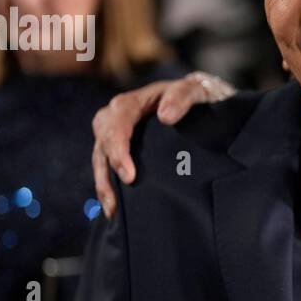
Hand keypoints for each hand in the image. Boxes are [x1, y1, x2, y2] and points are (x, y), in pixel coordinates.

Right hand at [91, 72, 235, 217]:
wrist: (200, 100)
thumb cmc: (197, 96)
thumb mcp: (195, 91)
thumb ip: (182, 97)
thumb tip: (165, 117)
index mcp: (135, 102)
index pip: (118, 120)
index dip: (119, 148)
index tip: (129, 176)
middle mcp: (120, 116)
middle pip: (103, 138)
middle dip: (108, 170)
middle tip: (116, 199)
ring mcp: (119, 132)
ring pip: (100, 154)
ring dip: (103, 182)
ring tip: (112, 209)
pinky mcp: (122, 147)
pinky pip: (106, 164)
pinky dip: (107, 184)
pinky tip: (113, 207)